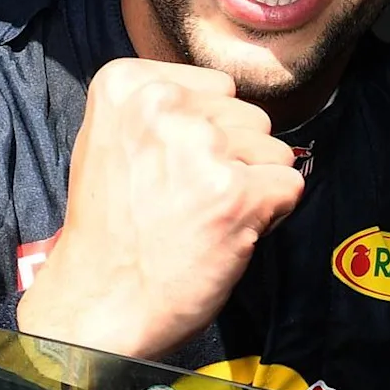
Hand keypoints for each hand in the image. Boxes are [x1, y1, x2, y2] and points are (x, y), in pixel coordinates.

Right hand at [14, 59, 301, 361]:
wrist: (99, 305)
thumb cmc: (111, 232)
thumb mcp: (112, 142)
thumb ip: (166, 111)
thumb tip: (228, 103)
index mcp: (126, 84)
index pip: (216, 87)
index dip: (208, 132)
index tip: (168, 170)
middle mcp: (162, 105)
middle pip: (248, 115)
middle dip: (233, 158)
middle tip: (186, 201)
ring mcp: (201, 148)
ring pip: (273, 149)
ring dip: (252, 185)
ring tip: (203, 218)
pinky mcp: (236, 192)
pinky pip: (290, 185)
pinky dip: (272, 215)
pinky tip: (227, 234)